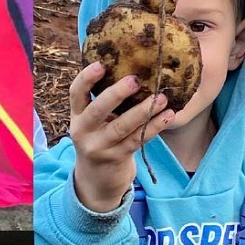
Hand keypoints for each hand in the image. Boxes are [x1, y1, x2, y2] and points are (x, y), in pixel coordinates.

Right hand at [68, 61, 173, 211]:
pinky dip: (154, 127)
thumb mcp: (94, 123)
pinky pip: (137, 140)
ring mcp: (99, 147)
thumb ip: (103, 101)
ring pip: (121, 127)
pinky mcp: (116, 158)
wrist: (97, 180)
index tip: (101, 64)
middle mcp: (84, 131)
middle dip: (116, 94)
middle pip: (97, 110)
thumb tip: (132, 65)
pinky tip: (168, 116)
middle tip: (134, 80)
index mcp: (77, 116)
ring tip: (162, 98)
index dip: (86, 78)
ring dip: (143, 111)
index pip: (76, 93)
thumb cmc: (101, 139)